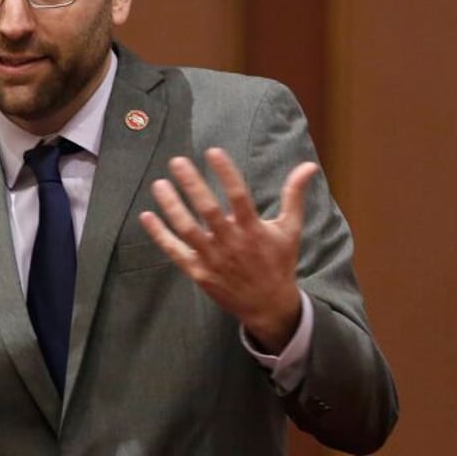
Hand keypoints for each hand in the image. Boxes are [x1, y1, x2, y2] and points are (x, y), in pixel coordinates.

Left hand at [138, 147, 317, 352]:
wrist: (268, 306)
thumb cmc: (278, 263)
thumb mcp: (290, 230)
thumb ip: (294, 196)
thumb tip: (309, 166)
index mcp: (253, 229)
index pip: (238, 196)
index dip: (226, 173)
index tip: (212, 151)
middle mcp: (231, 242)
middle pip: (208, 210)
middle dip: (192, 184)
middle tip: (177, 162)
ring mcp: (213, 258)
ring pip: (187, 229)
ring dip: (171, 206)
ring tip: (159, 184)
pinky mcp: (198, 272)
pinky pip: (175, 251)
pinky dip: (160, 234)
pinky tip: (147, 216)